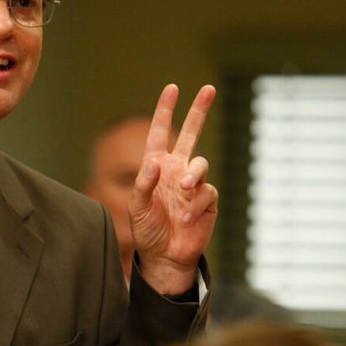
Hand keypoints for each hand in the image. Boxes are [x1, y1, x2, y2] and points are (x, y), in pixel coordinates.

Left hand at [128, 83, 217, 294]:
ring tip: (184, 188)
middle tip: (208, 89)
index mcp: (157, 167)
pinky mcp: (207, 200)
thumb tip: (156, 161)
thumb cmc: (147, 230)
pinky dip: (195, 204)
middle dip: (199, 112)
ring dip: (193, 174)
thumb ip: (143, 183)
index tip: (172, 89)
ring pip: (200, 164)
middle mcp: (177, 170)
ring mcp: (193, 184)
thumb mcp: (137, 207)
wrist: (166, 256)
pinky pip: (206, 193)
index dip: (165, 111)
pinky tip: (185, 217)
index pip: (160, 134)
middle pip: (190, 134)